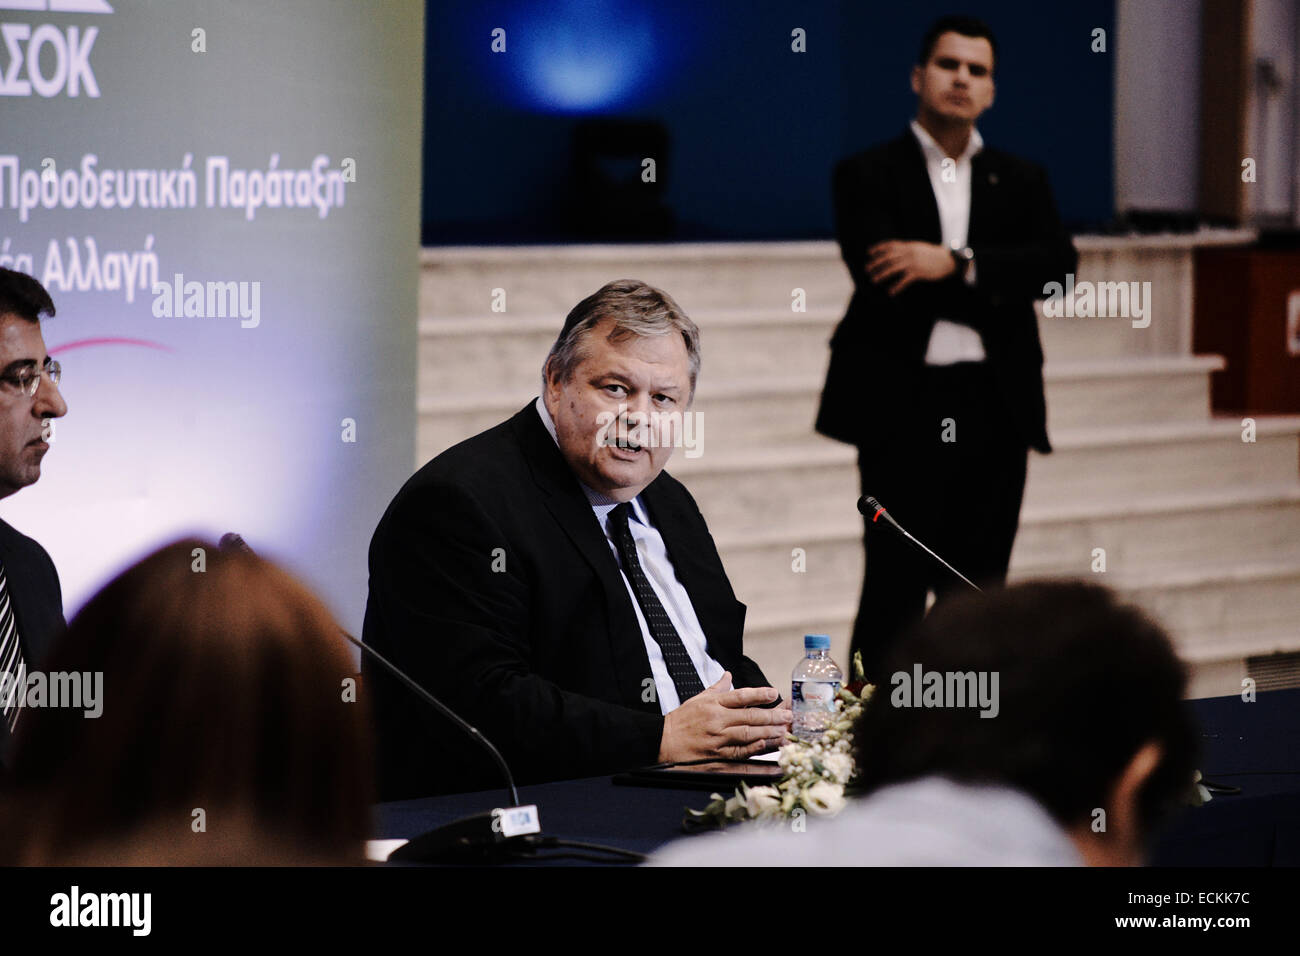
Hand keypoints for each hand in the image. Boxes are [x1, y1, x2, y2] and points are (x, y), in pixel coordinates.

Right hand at [658, 672, 792, 762]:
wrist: (663, 741)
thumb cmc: (682, 719)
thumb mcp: (698, 698)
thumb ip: (717, 688)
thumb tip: (728, 675)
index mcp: (713, 703)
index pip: (740, 696)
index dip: (759, 694)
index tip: (774, 693)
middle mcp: (717, 720)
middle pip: (749, 716)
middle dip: (772, 716)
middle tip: (788, 715)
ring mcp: (717, 739)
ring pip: (748, 735)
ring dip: (768, 733)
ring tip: (784, 731)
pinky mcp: (717, 756)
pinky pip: (740, 754)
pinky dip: (755, 751)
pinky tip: (767, 748)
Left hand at [865, 240, 955, 295]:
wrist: (948, 260)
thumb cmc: (933, 255)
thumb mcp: (919, 248)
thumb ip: (907, 249)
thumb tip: (896, 252)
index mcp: (909, 246)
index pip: (890, 245)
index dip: (878, 248)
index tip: (869, 253)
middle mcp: (909, 253)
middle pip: (888, 257)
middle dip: (876, 263)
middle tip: (867, 269)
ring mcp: (913, 262)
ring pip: (893, 268)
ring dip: (881, 274)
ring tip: (874, 280)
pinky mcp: (918, 273)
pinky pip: (904, 280)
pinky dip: (896, 286)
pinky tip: (890, 292)